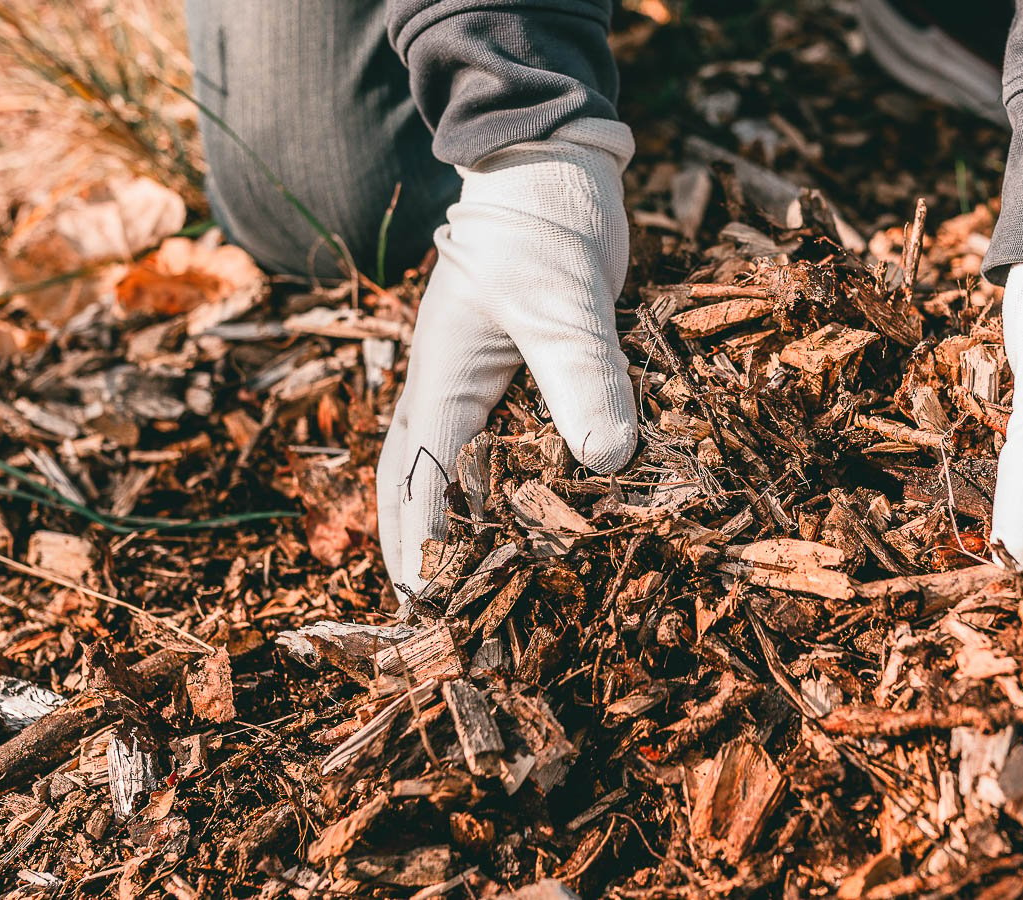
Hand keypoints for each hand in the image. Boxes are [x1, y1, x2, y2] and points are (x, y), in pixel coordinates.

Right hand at [377, 119, 639, 589]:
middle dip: (418, 551)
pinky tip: (539, 519)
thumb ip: (581, 374)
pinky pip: (504, 446)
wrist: (553, 171)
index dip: (423, 549)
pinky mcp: (520, 376)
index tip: (429, 610)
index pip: (419, 483)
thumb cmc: (540, 229)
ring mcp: (480, 385)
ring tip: (473, 589)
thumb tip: (607, 461)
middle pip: (415, 486)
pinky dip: (509, 487)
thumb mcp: (561, 302)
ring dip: (457, 526)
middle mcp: (449, 392)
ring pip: (454, 470)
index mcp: (441, 383)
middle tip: (432, 621)